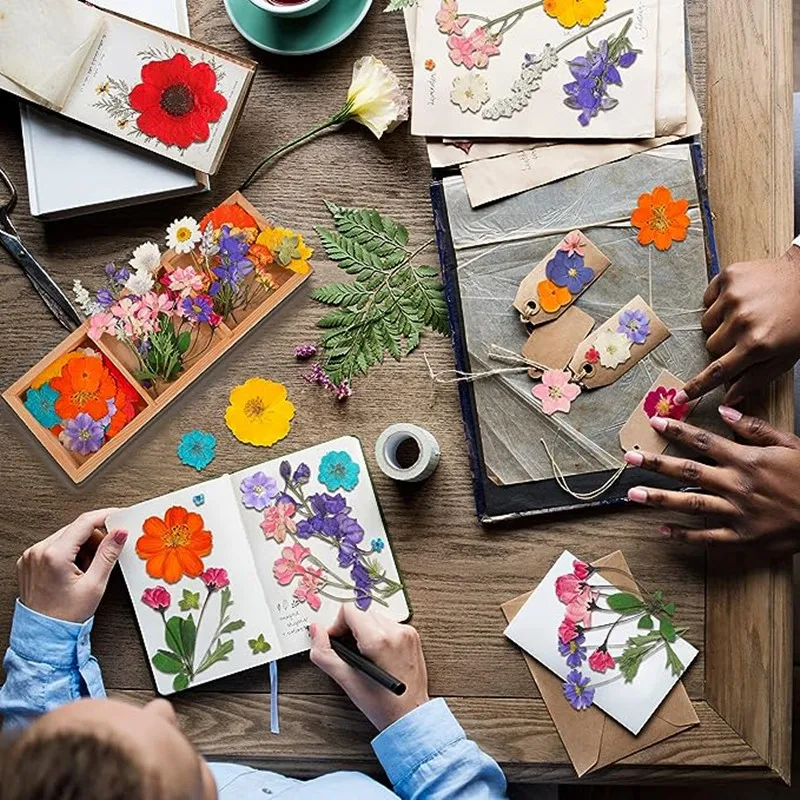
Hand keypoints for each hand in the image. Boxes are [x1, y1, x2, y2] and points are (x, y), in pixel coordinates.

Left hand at [17, 509, 127, 622]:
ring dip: (82, 545)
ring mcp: (31, 556)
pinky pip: (54, 546)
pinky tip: (75, 569)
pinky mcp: (29, 561)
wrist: (44, 636)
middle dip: (95, 537)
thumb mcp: (94, 585)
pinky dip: (69, 552)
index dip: (105, 516)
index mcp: (54, 555)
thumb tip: (119, 533)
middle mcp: (38, 551)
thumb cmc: (66, 616)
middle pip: (75, 528)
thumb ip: (108, 554)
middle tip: (106, 554)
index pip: (84, 522)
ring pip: (65, 536)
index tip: (118, 516)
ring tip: (87, 568)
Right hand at [309, 606, 428, 730]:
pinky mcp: (413, 637)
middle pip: (361, 611)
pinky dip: (378, 634)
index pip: (349, 610)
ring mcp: (407, 633)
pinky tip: (377, 655)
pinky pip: (388, 624)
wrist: (411, 716)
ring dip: (364, 631)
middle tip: (349, 651)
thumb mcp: (347, 681)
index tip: (336, 641)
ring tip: (363, 655)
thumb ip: (325, 653)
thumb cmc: (383, 705)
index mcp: (379, 640)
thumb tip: (315, 631)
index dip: (337, 624)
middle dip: (350, 628)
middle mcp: (396, 631)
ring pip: (374, 617)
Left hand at [623, 408, 799, 553]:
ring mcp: (738, 513)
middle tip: (630, 458)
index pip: (703, 441)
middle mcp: (737, 485)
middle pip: (688, 471)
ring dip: (660, 498)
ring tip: (633, 494)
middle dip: (656, 463)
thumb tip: (723, 411)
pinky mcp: (743, 538)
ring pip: (692, 503)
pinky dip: (684, 535)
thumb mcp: (790, 444)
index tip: (655, 422)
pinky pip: (708, 537)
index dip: (677, 431)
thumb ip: (755, 428)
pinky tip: (662, 531)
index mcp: (747, 460)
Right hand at [677, 247, 799, 405]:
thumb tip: (728, 399)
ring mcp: (733, 297)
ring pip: (707, 323)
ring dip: (720, 323)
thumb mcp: (784, 358)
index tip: (680, 396)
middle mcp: (741, 321)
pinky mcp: (728, 277)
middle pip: (711, 346)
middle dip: (724, 345)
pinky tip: (740, 298)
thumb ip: (754, 380)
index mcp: (756, 344)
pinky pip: (707, 299)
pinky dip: (719, 302)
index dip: (697, 386)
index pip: (717, 372)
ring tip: (744, 314)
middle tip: (745, 334)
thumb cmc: (799, 322)